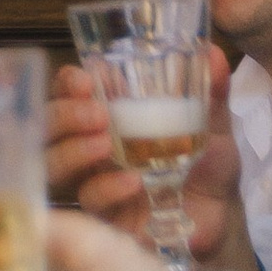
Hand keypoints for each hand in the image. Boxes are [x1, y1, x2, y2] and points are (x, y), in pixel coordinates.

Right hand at [52, 53, 244, 270]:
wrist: (222, 218)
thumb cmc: (207, 166)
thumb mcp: (213, 126)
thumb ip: (211, 92)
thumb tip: (213, 52)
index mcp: (112, 116)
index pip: (68, 91)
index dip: (67, 84)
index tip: (83, 80)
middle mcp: (92, 146)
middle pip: (49, 127)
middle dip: (64, 115)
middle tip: (97, 113)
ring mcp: (94, 182)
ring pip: (55, 166)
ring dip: (74, 151)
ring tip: (104, 144)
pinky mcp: (103, 217)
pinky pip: (90, 202)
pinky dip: (108, 188)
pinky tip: (132, 181)